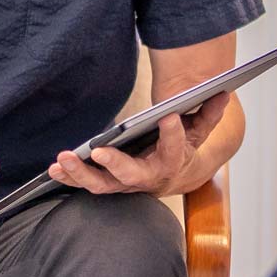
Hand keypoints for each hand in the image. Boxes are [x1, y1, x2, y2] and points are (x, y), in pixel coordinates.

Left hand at [49, 91, 231, 197]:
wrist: (174, 174)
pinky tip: (54, 167)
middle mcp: (149, 178)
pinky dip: (69, 177)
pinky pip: (87, 183)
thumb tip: (222, 92)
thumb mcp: (200, 130)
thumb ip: (209, 113)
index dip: (173, 134)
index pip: (175, 149)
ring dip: (81, 173)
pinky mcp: (109, 184)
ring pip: (102, 185)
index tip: (169, 116)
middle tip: (98, 149)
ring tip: (63, 158)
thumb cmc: (184, 147)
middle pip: (131, 176)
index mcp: (174, 162)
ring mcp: (126, 184)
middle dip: (114, 164)